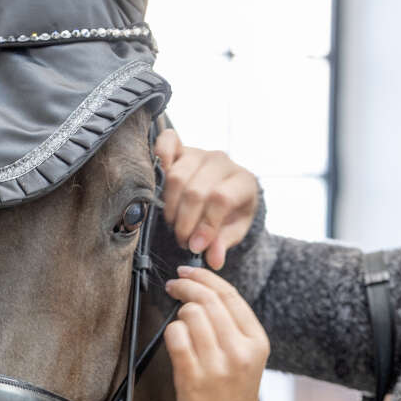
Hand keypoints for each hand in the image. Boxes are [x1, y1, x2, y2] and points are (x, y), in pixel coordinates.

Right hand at [155, 127, 258, 268]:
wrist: (228, 190)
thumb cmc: (232, 212)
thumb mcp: (235, 231)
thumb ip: (223, 243)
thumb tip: (212, 259)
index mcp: (243, 181)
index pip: (221, 199)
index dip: (205, 224)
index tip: (195, 246)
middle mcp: (222, 162)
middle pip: (195, 191)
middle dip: (185, 222)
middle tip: (183, 241)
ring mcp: (200, 153)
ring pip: (177, 176)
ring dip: (170, 207)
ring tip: (174, 225)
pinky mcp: (182, 148)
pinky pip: (167, 141)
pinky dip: (160, 154)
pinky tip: (158, 176)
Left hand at [163, 265, 269, 400]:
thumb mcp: (246, 360)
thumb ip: (232, 328)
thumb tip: (202, 292)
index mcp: (257, 343)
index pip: (230, 295)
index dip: (204, 278)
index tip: (187, 272)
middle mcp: (240, 352)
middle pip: (208, 300)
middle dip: (185, 286)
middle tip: (173, 285)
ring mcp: (217, 366)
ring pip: (190, 315)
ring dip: (179, 314)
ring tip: (180, 325)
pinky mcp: (193, 378)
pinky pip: (175, 337)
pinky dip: (171, 332)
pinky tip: (174, 339)